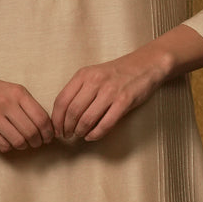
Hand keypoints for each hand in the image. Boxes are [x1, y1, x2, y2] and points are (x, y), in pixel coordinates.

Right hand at [0, 72, 54, 151]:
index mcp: (18, 93)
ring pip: (18, 141)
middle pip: (31, 132)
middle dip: (38, 141)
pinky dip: (10, 147)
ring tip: (24, 143)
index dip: (48, 132)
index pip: (41, 118)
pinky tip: (10, 141)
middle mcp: (6, 104)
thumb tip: (46, 127)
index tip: (48, 137)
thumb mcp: (14, 89)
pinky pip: (3, 146)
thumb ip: (29, 105)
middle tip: (37, 142)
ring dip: (24, 146)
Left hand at [51, 51, 167, 141]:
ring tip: (79, 135)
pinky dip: (95, 134)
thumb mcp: (94, 74)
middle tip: (67, 135)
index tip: (57, 129)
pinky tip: (91, 136)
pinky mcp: (124, 101)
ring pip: (87, 119)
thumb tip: (63, 115)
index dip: (56, 119)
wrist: (145, 65)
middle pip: (72, 112)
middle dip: (67, 128)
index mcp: (83, 75)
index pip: (62, 100)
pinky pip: (105, 124)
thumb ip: (79, 90)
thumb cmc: (118, 73)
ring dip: (80, 132)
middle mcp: (95, 81)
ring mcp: (110, 91)